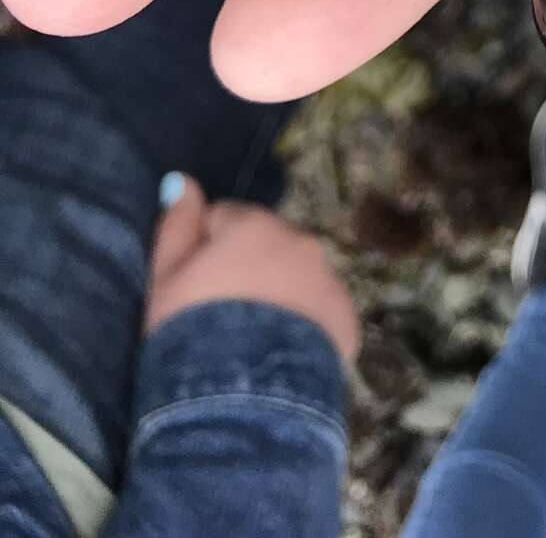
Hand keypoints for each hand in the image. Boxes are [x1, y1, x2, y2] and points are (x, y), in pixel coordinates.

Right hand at [146, 182, 358, 361]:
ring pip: (298, 277)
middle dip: (249, 270)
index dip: (206, 253)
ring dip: (280, 296)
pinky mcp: (345, 319)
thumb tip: (181, 182)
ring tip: (251, 343)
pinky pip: (321, 313)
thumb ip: (176, 226)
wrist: (240, 398)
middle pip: (268, 246)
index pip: (225, 219)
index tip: (195, 290)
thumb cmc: (191, 333)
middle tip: (222, 319)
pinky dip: (305, 327)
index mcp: (254, 226)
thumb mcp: (165, 280)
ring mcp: (327, 279)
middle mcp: (299, 242)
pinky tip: (280, 358)